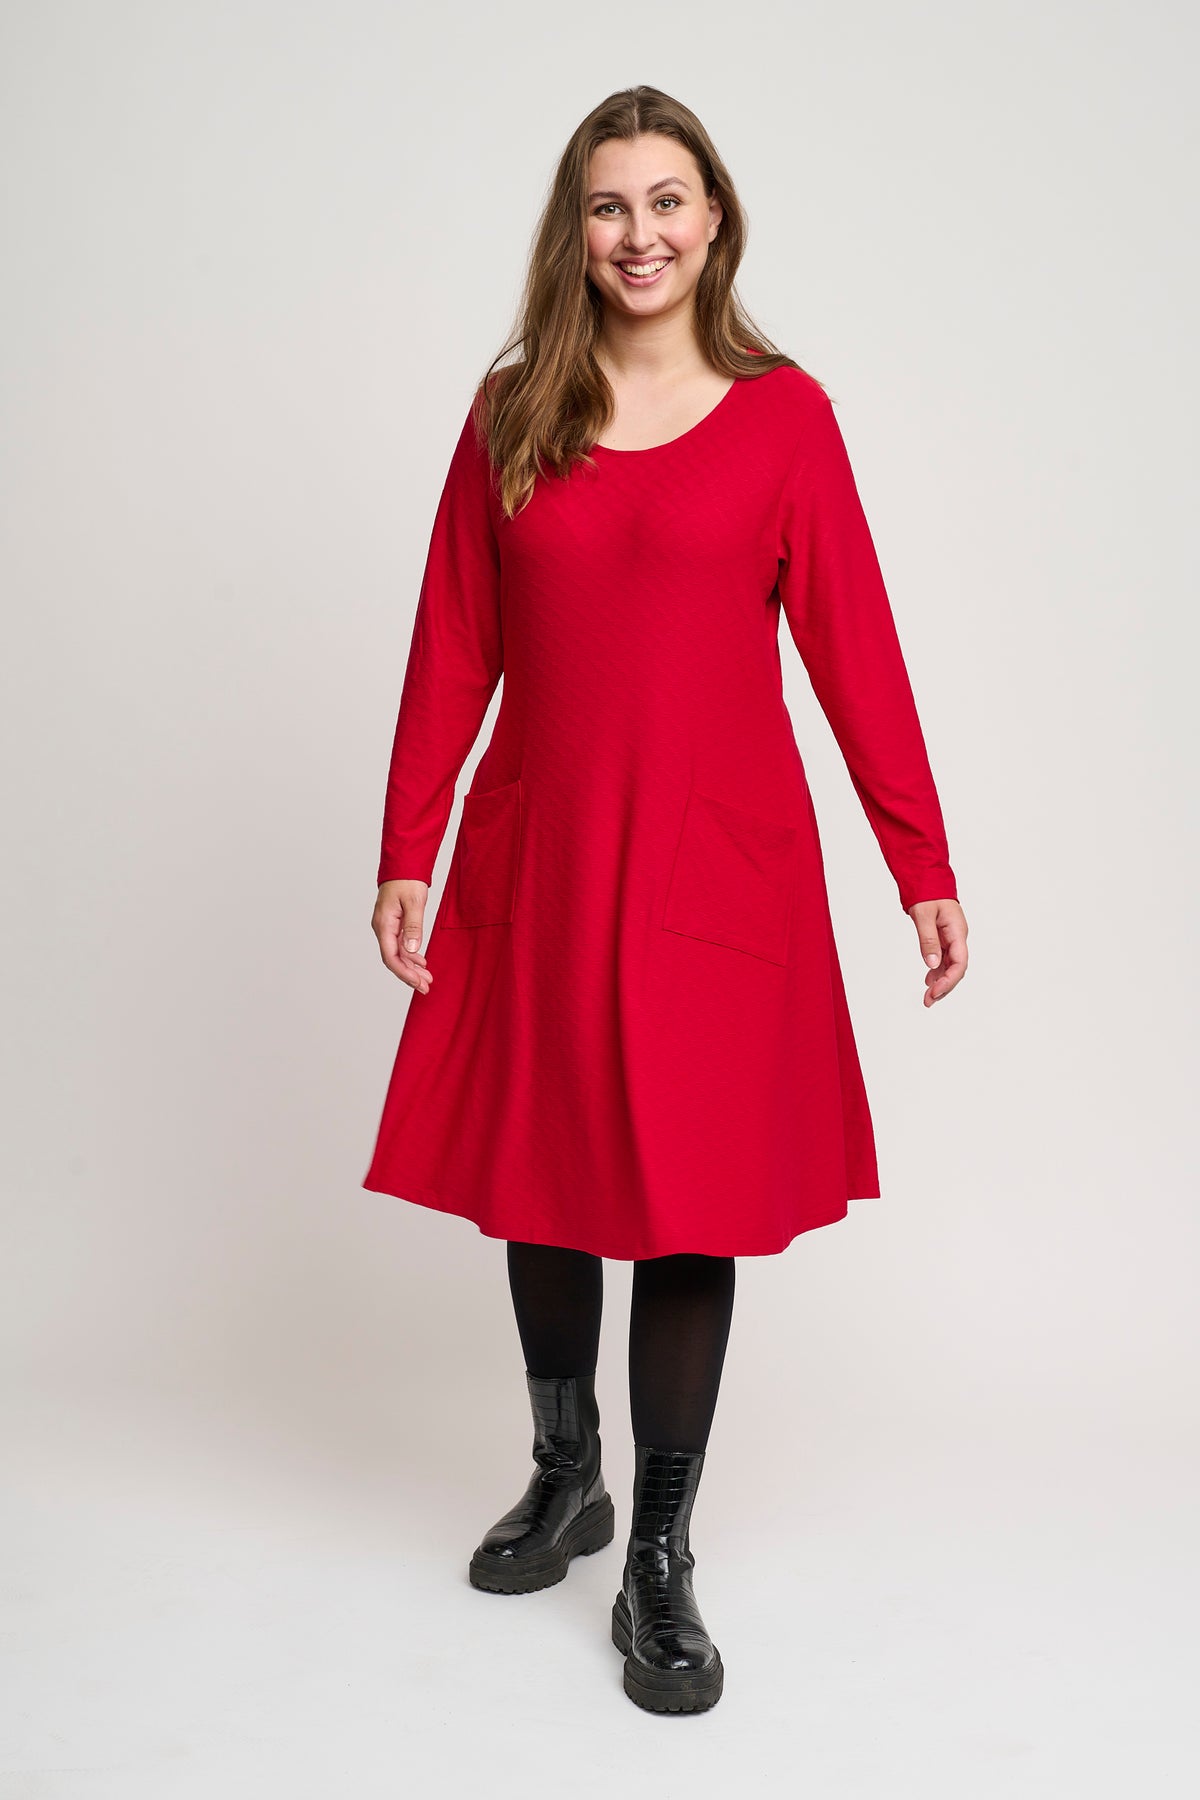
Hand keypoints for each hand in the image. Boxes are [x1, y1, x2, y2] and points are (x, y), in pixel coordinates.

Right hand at [372, 879, 432, 993]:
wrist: (403, 865)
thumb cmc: (407, 880)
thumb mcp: (414, 903)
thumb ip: (413, 927)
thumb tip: (412, 950)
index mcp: (384, 924)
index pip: (391, 956)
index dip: (404, 972)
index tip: (418, 983)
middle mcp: (382, 928)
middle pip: (394, 959)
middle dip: (409, 975)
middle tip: (426, 987)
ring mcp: (387, 927)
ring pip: (398, 953)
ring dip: (411, 967)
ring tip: (427, 978)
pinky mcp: (394, 924)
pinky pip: (400, 945)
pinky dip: (411, 955)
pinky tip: (421, 963)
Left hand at [907, 897, 966, 1007]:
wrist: (928, 878)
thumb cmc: (928, 892)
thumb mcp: (924, 915)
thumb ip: (928, 939)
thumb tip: (932, 963)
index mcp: (957, 931)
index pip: (959, 962)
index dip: (949, 980)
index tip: (935, 991)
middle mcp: (957, 937)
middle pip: (956, 968)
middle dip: (944, 986)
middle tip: (928, 1000)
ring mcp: (952, 938)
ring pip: (950, 966)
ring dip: (940, 981)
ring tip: (928, 996)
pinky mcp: (944, 938)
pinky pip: (943, 958)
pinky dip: (936, 971)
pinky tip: (929, 980)